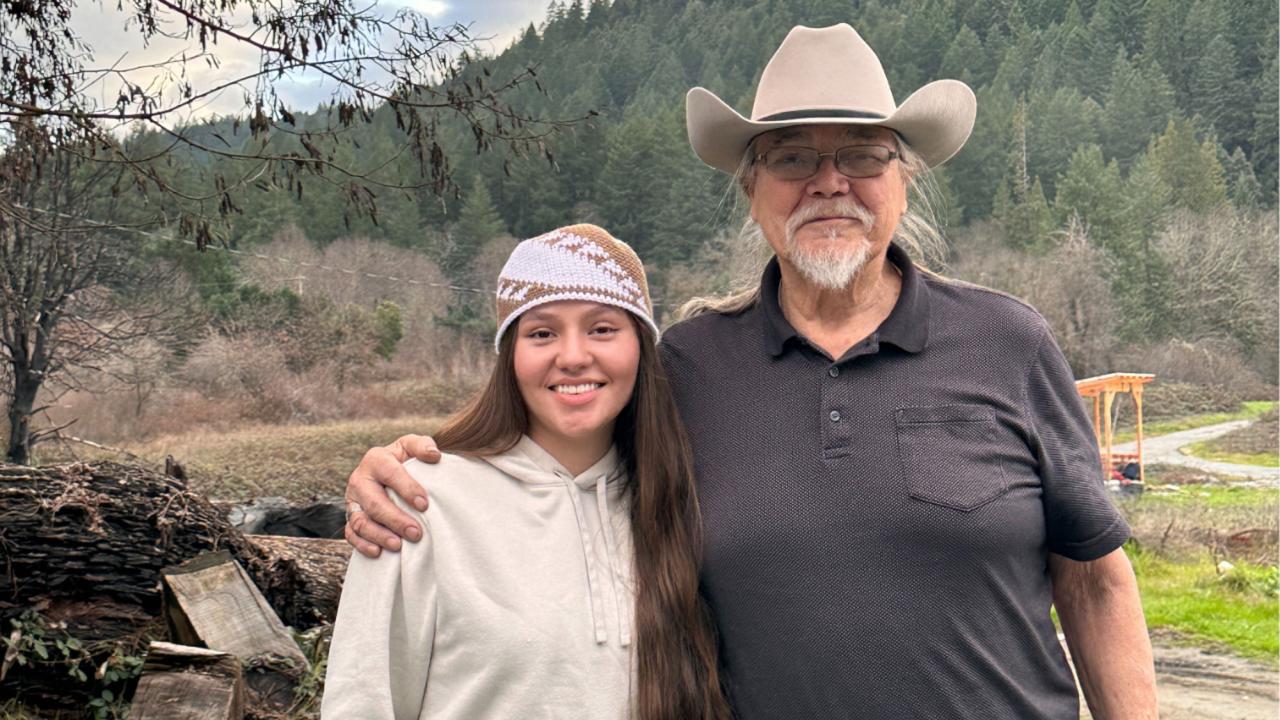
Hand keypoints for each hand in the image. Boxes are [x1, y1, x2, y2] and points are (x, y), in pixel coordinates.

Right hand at [343, 434, 440, 557]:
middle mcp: (360, 479)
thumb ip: (423, 446)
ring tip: (398, 545)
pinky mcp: (350, 517)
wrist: (387, 472)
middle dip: (395, 520)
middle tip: (416, 533)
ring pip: (360, 521)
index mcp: (376, 459)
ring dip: (379, 535)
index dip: (407, 489)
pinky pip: (351, 534)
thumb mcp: (412, 447)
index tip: (424, 504)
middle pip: (374, 503)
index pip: (390, 473)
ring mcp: (353, 501)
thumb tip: (434, 455)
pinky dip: (362, 545)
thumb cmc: (404, 460)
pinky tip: (379, 552)